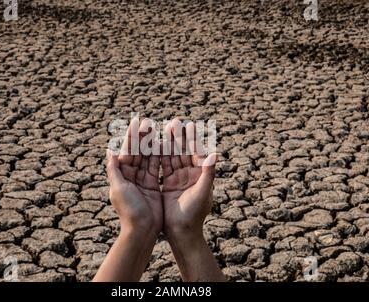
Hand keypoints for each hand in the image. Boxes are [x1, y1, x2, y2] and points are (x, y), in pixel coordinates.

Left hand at [106, 117, 162, 235]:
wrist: (142, 231)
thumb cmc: (129, 211)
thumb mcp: (118, 189)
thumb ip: (114, 170)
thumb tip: (109, 151)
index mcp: (121, 176)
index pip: (126, 151)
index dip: (131, 136)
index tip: (136, 122)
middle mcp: (130, 177)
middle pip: (137, 152)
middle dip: (142, 137)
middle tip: (149, 121)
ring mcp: (142, 181)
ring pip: (147, 158)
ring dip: (151, 144)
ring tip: (157, 129)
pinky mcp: (153, 187)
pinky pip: (156, 168)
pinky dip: (160, 157)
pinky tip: (164, 145)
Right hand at [161, 118, 216, 240]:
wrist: (181, 232)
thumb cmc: (194, 214)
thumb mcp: (202, 193)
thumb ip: (207, 174)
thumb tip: (214, 154)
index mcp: (200, 175)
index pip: (196, 153)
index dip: (192, 139)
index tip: (189, 125)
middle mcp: (190, 175)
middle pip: (184, 152)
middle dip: (179, 137)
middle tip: (174, 122)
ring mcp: (179, 179)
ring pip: (172, 157)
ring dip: (168, 143)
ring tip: (163, 128)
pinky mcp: (168, 184)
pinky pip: (163, 167)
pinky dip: (159, 156)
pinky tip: (154, 144)